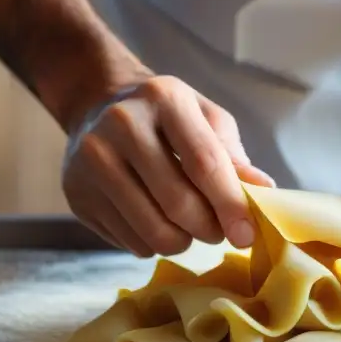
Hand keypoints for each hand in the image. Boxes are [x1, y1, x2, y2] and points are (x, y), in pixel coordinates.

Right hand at [61, 74, 273, 256]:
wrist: (98, 104)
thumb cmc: (166, 116)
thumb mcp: (205, 118)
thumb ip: (233, 156)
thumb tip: (265, 191)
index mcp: (163, 98)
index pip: (204, 163)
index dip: (230, 205)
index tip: (247, 235)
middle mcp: (121, 125)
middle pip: (178, 203)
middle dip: (209, 228)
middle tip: (217, 230)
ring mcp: (92, 160)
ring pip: (153, 231)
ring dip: (183, 241)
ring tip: (188, 227)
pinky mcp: (76, 194)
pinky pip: (130, 242)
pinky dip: (153, 243)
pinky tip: (154, 220)